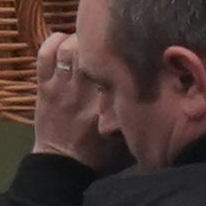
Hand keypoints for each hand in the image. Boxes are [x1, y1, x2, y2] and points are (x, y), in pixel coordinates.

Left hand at [31, 32, 127, 172]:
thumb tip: (160, 94)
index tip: (132, 45)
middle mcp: (85, 90)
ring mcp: (62, 87)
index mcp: (107, 102)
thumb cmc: (99, 154)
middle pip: (92, 50)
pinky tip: (63, 41)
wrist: (63, 166)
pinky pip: (45, 54)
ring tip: (87, 40)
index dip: (124, 52)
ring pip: (69, 48)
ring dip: (78, 39)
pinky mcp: (44, 86)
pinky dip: (54, 42)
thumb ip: (138, 115)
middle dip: (101, 40)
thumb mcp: (128, 140)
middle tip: (108, 38)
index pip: (116, 67)